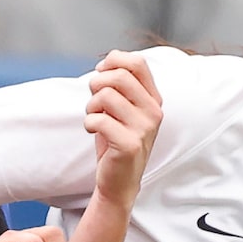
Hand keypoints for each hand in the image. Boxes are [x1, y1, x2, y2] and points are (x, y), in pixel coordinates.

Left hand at [84, 50, 163, 208]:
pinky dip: (89, 122)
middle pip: (119, 76)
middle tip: (94, 101)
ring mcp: (144, 128)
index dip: (113, 61)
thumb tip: (106, 62)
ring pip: (106, 96)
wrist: (119, 180)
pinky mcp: (130, 144)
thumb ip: (119, 84)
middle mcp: (153, 111)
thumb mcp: (122, 108)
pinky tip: (93, 130)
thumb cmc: (116, 141)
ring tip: (94, 118)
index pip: (137, 63)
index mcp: (153, 99)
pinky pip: (99, 119)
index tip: (101, 73)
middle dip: (97, 84)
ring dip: (91, 106)